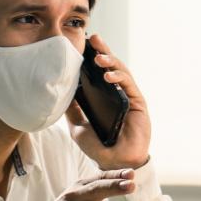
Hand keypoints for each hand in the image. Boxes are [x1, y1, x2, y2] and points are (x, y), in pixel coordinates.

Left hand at [66, 33, 151, 169]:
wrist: (113, 162)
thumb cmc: (98, 146)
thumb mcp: (78, 126)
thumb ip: (72, 110)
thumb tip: (61, 92)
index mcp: (104, 97)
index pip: (98, 73)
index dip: (92, 58)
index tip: (83, 44)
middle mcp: (117, 94)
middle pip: (111, 67)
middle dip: (103, 51)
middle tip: (94, 38)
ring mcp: (128, 97)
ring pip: (121, 72)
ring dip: (111, 62)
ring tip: (99, 57)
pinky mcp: (138, 103)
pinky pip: (129, 85)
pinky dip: (119, 78)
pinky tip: (108, 75)